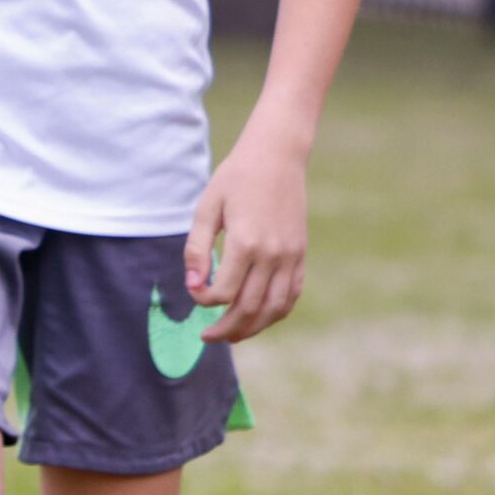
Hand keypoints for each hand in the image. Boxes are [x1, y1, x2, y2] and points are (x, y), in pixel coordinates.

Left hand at [184, 137, 307, 342]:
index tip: (194, 294)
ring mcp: (291, 257)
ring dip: (253, 328)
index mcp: (246, 244)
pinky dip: (276, 313)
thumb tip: (193, 285)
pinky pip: (291, 295)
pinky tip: (259, 317)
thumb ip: (198, 248)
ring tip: (232, 335)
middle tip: (208, 337)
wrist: (276, 157)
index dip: (205, 301)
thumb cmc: (235, 178)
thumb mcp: (207, 207)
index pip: (224, 292)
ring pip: (274, 309)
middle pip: (250, 308)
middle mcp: (272, 255)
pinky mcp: (301, 255)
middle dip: (227, 329)